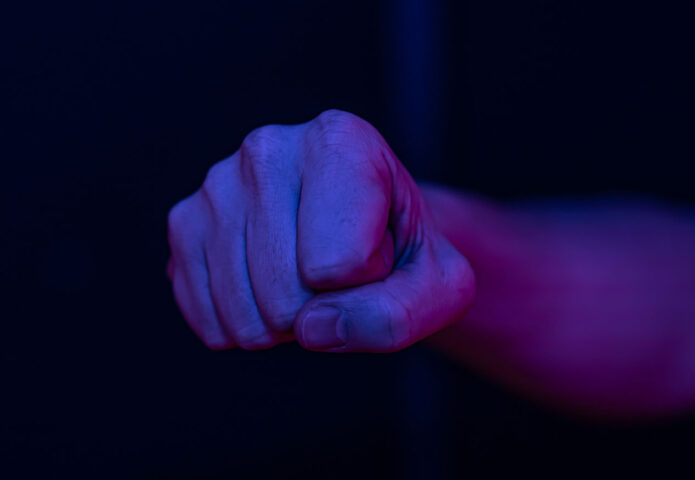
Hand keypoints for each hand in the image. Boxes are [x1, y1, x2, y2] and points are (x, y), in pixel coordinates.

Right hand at [167, 110, 474, 351]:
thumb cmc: (405, 252)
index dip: (371, 278)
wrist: (370, 234)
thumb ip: (397, 315)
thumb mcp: (440, 287)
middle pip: (288, 295)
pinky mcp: (184, 222)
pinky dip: (249, 327)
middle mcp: (268, 148)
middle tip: (343, 268)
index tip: (379, 246)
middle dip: (326, 306)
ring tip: (310, 273)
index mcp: (339, 140)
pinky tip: (272, 286)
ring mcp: (217, 184)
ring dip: (289, 322)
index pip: (340, 263)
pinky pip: (211, 320)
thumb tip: (312, 328)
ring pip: (246, 315)